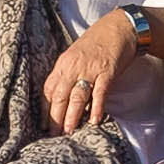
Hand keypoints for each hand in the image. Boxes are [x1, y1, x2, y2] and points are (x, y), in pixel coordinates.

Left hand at [47, 13, 135, 132]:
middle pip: (59, 96)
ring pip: (76, 97)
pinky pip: (99, 93)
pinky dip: (96, 108)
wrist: (119, 27)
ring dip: (72, 117)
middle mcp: (73, 67)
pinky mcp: (107, 72)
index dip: (45, 109)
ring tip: (69, 132)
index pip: (48, 89)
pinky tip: (94, 121)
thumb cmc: (97, 42)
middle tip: (54, 136)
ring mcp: (90, 69)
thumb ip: (68, 75)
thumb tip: (62, 98)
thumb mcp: (76, 56)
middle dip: (55, 118)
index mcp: (63, 64)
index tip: (43, 125)